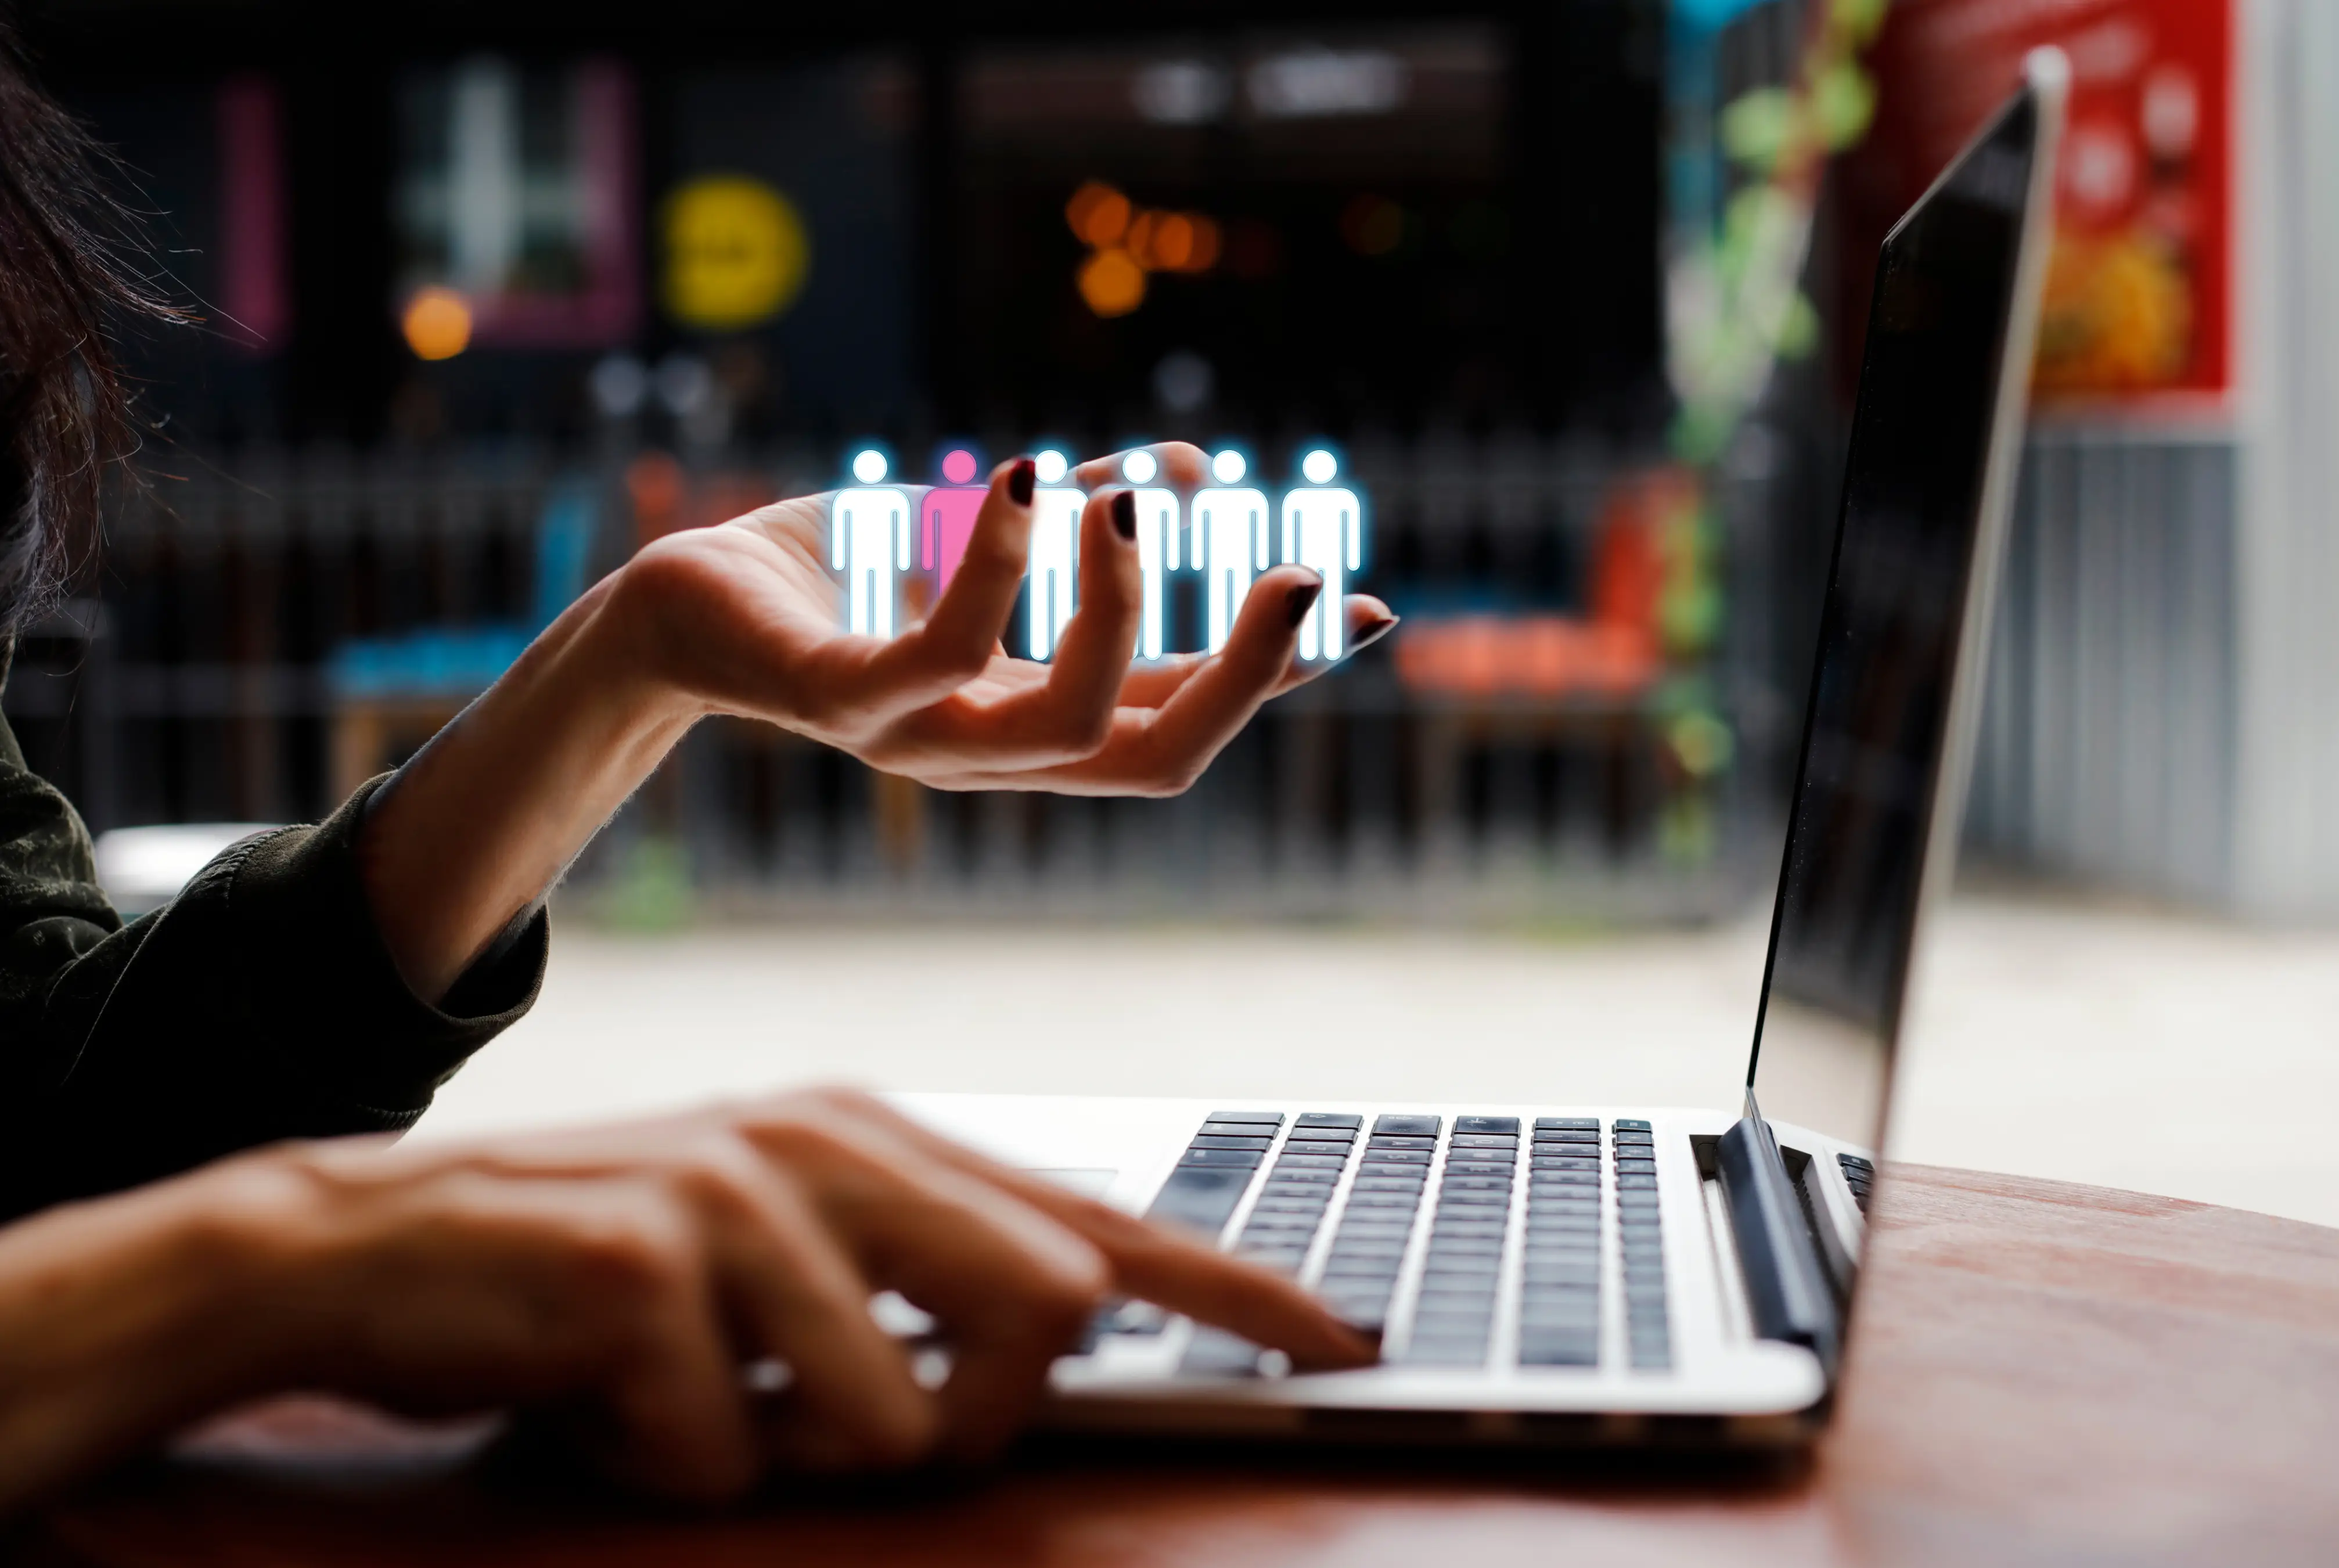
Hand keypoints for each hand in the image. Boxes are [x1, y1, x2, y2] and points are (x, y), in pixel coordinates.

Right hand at [182, 1088, 1369, 1498]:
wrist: (367, 1246)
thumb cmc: (599, 1273)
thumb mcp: (775, 1253)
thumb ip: (914, 1280)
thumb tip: (1063, 1323)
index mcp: (877, 1139)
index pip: (1096, 1223)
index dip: (1229, 1285)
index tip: (1338, 1334)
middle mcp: (829, 1144)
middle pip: (1040, 1313)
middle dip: (964, 1415)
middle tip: (826, 1418)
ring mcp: (737, 1193)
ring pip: (888, 1417)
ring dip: (786, 1453)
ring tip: (687, 1398)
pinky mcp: (640, 1261)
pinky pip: (726, 1453)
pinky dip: (665, 1465)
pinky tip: (602, 1403)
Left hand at [358, 440, 1395, 1001]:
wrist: (681, 603)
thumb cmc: (842, 579)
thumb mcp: (990, 543)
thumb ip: (1090, 524)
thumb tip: (1194, 472)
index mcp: (1036, 723)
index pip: (1185, 720)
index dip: (1281, 675)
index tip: (1366, 607)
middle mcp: (992, 754)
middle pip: (1156, 758)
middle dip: (1246, 676)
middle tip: (1296, 572)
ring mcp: (918, 741)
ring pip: (1069, 726)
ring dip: (1121, 608)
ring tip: (1125, 499)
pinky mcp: (839, 700)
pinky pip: (940, 657)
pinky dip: (998, 568)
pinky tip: (1026, 479)